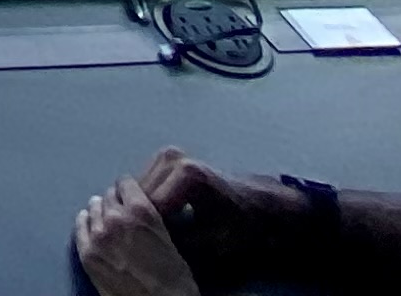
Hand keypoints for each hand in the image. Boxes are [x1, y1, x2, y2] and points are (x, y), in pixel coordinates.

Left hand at [78, 172, 206, 295]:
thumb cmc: (174, 280)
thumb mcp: (168, 240)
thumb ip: (148, 219)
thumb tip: (138, 210)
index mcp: (140, 211)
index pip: (125, 183)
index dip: (129, 190)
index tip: (130, 195)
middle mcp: (115, 217)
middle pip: (108, 196)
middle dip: (116, 202)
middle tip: (121, 212)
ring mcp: (98, 235)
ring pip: (93, 209)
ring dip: (101, 212)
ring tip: (107, 219)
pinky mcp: (87, 253)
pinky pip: (80, 227)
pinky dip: (85, 223)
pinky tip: (89, 223)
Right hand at [132, 151, 318, 288]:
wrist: (263, 204)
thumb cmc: (243, 223)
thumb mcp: (214, 241)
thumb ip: (178, 241)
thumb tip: (149, 244)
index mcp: (186, 175)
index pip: (146, 207)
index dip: (146, 231)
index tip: (151, 246)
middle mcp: (173, 158)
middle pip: (137, 194)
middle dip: (140, 218)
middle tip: (152, 239)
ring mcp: (169, 155)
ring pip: (137, 187)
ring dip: (142, 209)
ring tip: (157, 230)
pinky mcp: (168, 158)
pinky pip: (146, 182)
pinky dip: (148, 199)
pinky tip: (161, 216)